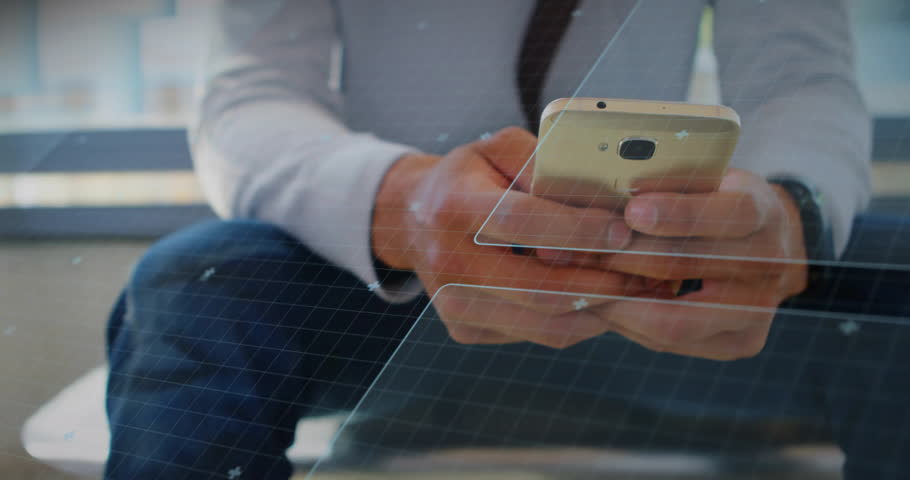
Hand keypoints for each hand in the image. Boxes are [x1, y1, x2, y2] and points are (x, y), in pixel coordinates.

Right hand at [372, 127, 658, 348]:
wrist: (414, 221)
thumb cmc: (470, 178)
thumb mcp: (499, 149)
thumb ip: (543, 163)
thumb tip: (597, 194)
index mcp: (453, 206)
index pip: (520, 221)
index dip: (576, 230)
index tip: (623, 230)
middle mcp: (448, 261)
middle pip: (538, 287)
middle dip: (603, 284)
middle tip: (650, 276)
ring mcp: (453, 303)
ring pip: (543, 322)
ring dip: (598, 310)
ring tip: (638, 292)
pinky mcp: (464, 329)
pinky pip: (535, 334)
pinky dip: (576, 322)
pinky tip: (601, 301)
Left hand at [590, 168, 807, 359]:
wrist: (762, 241)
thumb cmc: (713, 199)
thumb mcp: (703, 176)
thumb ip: (666, 183)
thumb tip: (603, 188)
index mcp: (763, 211)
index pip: (728, 213)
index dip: (679, 214)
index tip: (632, 211)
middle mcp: (770, 263)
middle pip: (686, 266)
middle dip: (623, 259)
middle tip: (576, 252)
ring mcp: (759, 309)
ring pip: (673, 320)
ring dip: (616, 302)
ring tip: (579, 284)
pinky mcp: (743, 341)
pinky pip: (670, 341)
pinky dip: (629, 323)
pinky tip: (603, 304)